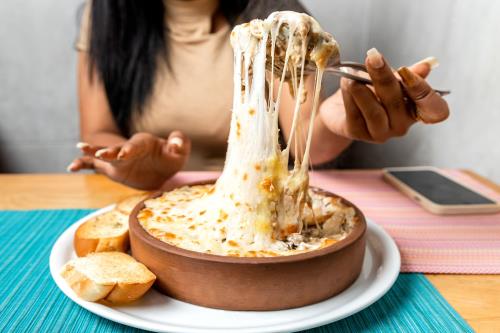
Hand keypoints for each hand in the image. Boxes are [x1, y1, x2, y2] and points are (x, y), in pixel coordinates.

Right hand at [67, 132, 190, 189]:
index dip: (130, 149)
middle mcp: (128, 149)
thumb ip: (180, 143)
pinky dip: (84, 164)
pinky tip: (72, 167)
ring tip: (80, 149)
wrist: (162, 168)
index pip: (135, 145)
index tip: (124, 155)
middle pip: (116, 149)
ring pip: (102, 155)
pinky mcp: (113, 169)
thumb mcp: (180, 151)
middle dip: (110, 151)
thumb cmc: (170, 157)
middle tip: (102, 153)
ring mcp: (118, 160)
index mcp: (143, 143)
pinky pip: (95, 166)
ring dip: (93, 153)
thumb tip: (174, 145)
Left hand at [320, 48, 448, 142]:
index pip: (436, 111)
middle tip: (373, 58)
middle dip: (384, 78)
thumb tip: (427, 65)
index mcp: (416, 110)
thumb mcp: (391, 78)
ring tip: (353, 74)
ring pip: (375, 112)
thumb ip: (408, 74)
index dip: (425, 92)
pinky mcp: (358, 133)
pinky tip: (346, 82)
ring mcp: (380, 133)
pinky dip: (349, 96)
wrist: (341, 107)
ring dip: (362, 89)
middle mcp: (401, 125)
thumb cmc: (371, 91)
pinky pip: (355, 114)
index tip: (406, 72)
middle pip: (398, 103)